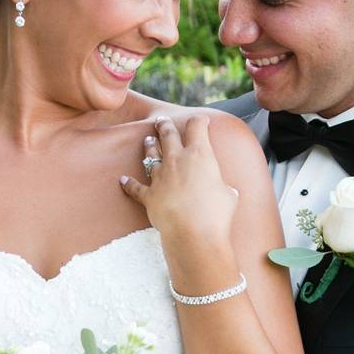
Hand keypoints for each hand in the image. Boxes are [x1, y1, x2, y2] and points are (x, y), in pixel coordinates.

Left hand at [121, 115, 238, 244]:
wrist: (194, 233)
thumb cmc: (217, 214)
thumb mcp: (229, 195)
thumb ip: (224, 188)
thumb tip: (228, 192)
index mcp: (200, 155)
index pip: (197, 127)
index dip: (199, 121)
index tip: (201, 120)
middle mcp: (177, 160)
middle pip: (168, 135)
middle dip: (165, 125)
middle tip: (162, 120)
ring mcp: (160, 177)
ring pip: (151, 155)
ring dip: (149, 146)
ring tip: (148, 139)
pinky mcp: (148, 195)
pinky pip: (136, 187)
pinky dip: (129, 184)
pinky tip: (123, 180)